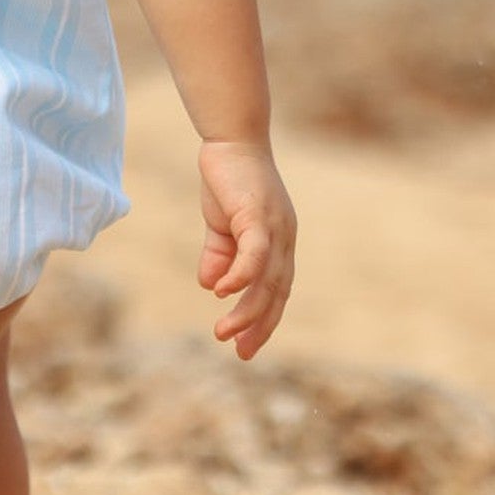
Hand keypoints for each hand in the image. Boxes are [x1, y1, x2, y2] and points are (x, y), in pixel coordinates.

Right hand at [195, 138, 296, 361]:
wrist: (230, 141)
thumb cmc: (228, 180)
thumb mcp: (220, 225)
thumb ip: (218, 255)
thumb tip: (211, 286)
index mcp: (277, 244)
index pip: (276, 290)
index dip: (263, 320)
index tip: (246, 347)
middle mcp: (284, 240)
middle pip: (277, 292)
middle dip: (260, 325)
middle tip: (241, 352)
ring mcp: (275, 227)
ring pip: (266, 279)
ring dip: (246, 308)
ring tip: (224, 332)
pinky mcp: (259, 214)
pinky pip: (254, 253)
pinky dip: (240, 275)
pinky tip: (222, 292)